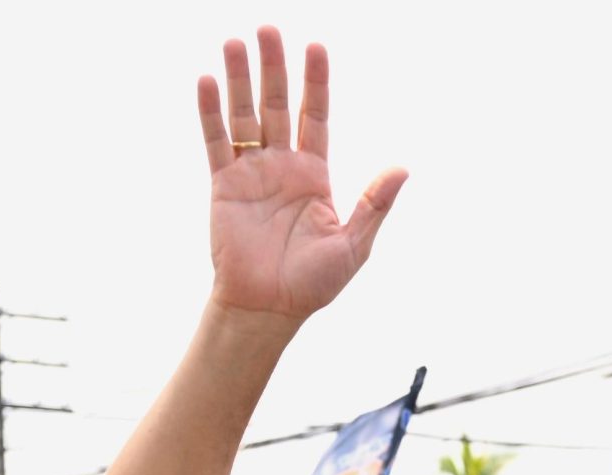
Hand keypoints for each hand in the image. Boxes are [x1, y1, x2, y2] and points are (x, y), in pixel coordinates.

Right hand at [196, 28, 405, 323]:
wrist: (269, 308)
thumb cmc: (313, 283)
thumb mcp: (354, 243)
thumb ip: (374, 203)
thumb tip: (403, 167)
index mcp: (315, 174)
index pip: (315, 116)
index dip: (316, 83)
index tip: (316, 47)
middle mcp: (282, 166)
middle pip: (276, 105)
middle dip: (274, 68)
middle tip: (269, 29)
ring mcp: (251, 173)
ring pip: (244, 116)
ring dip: (240, 80)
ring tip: (236, 42)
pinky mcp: (223, 187)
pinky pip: (216, 143)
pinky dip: (210, 113)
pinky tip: (208, 81)